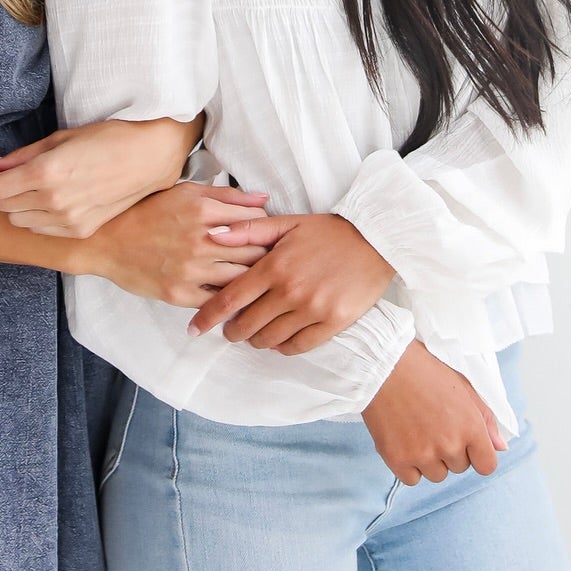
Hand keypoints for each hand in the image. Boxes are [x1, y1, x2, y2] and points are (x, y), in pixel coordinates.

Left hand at [0, 117, 198, 237]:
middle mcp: (54, 200)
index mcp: (46, 172)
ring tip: (28, 188)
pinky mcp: (81, 230)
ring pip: (20, 222)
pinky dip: (36, 218)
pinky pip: (43, 230)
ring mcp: (68, 220)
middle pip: (3, 207)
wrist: (150, 158)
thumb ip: (21, 156)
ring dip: (16, 206)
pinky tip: (47, 201)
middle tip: (6, 177)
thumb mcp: (60, 138)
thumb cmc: (108, 139)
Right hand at [80, 182, 271, 305]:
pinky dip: (231, 300)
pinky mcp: (180, 294)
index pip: (257, 220)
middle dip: (268, 256)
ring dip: (254, 280)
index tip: (268, 234)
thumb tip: (264, 198)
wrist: (106, 241)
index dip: (268, 227)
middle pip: (256, 252)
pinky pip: (218, 301)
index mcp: (203, 210)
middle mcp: (200, 240)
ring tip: (259, 280)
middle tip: (273, 260)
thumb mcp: (185, 193)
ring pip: (242, 279)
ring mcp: (190, 270)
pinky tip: (237, 297)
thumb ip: (227, 196)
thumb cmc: (147, 213)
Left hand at [189, 213, 394, 353]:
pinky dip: (283, 347)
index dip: (208, 317)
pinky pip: (298, 346)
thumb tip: (213, 234)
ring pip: (270, 339)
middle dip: (232, 331)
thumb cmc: (328, 231)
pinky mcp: (333, 322)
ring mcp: (312, 309)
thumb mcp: (287, 223)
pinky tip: (279, 339)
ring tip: (255, 333)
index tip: (194, 329)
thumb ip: (247, 230)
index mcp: (274, 265)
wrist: (377, 239)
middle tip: (230, 329)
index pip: (230, 298)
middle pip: (247, 325)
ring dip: (256, 340)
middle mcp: (290, 290)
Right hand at [361, 340, 507, 485]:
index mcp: (470, 426)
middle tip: (432, 424)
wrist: (381, 365)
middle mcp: (449, 444)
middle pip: (460, 468)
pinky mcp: (397, 459)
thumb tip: (501, 447)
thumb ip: (486, 419)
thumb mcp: (462, 386)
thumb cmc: (423, 370)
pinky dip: (408, 465)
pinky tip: (402, 440)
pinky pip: (412, 479)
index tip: (464, 443)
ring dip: (429, 460)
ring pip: (436, 475)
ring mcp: (422, 454)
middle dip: (450, 451)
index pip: (487, 466)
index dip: (477, 455)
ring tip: (416, 430)